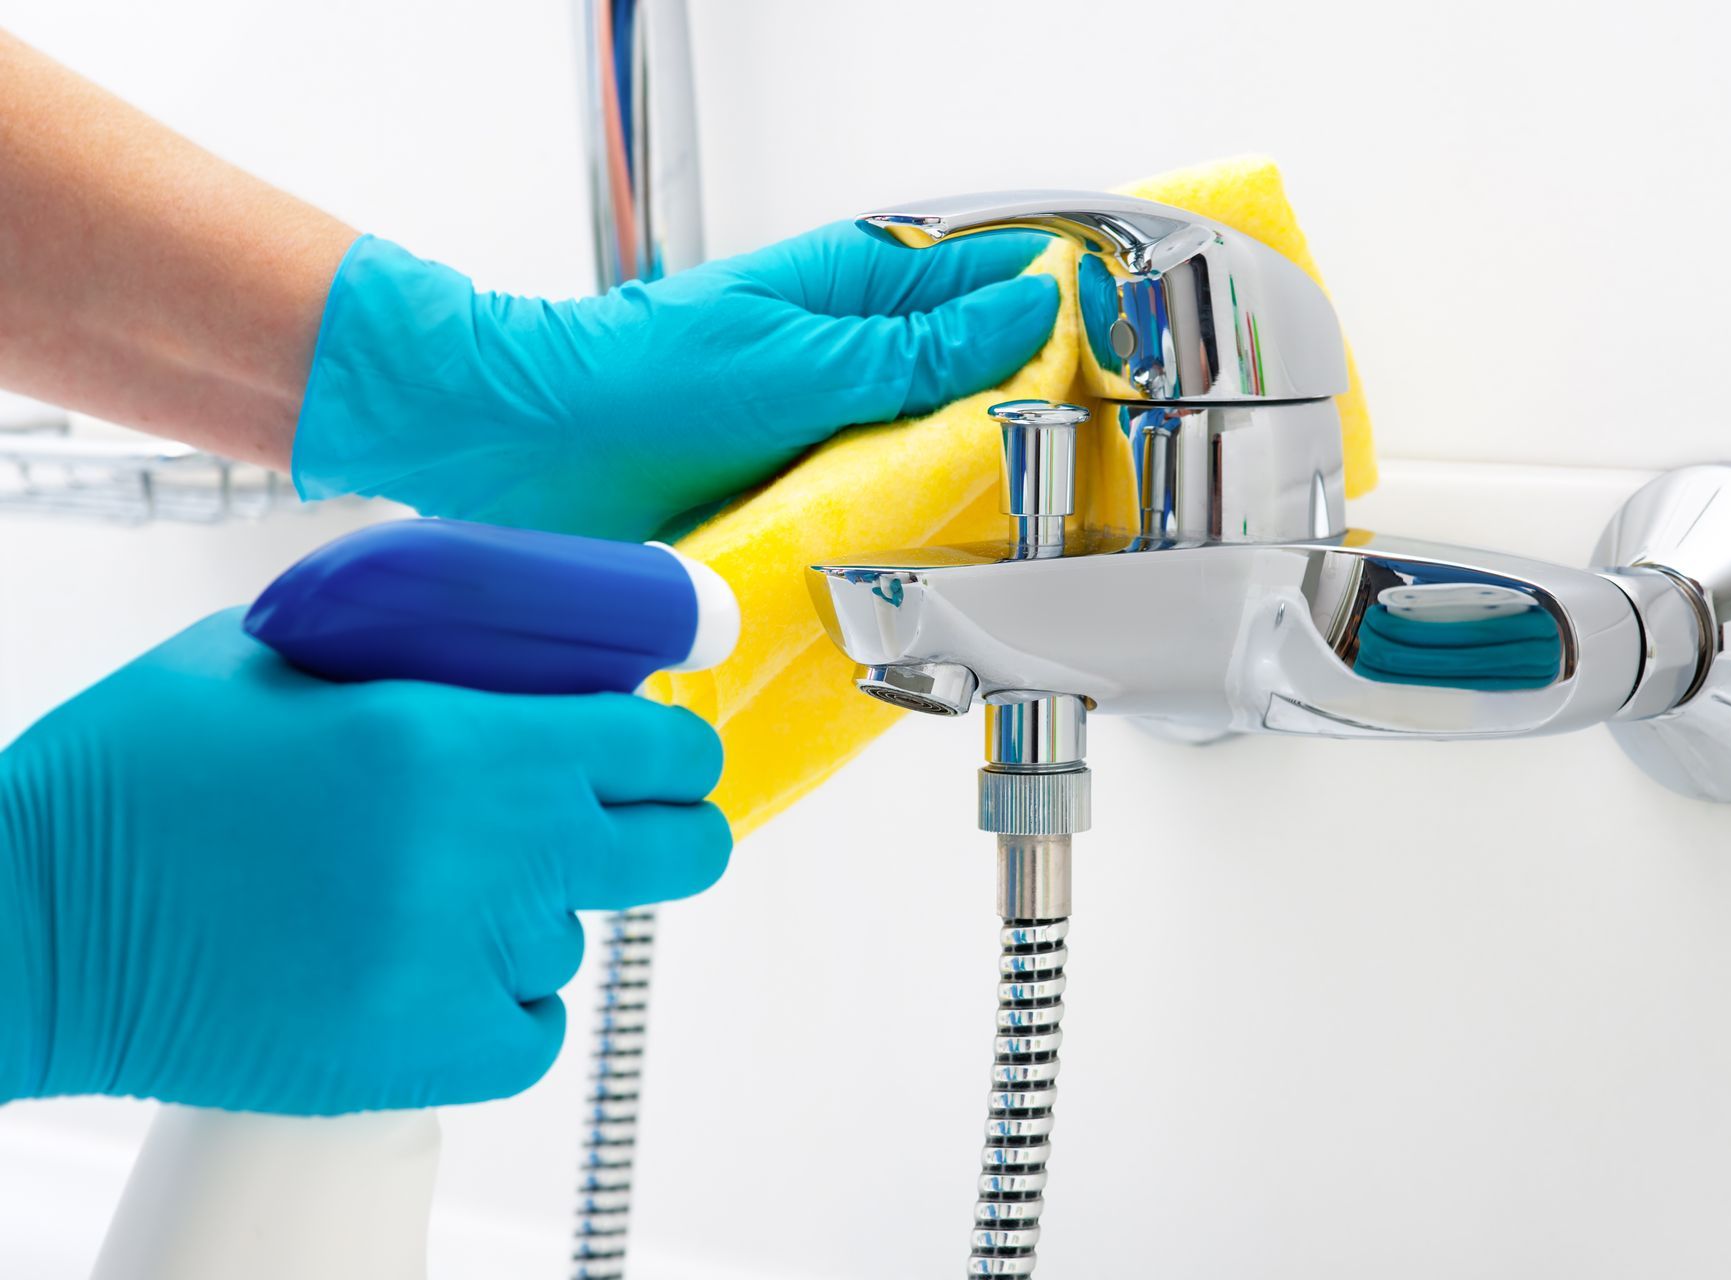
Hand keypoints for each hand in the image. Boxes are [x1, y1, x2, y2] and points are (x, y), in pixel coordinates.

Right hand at [0, 609, 728, 1113]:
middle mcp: (484, 857)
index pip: (661, 747)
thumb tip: (533, 652)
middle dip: (664, 828)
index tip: (655, 753)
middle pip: (682, 851)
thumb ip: (423, 648)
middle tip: (606, 824)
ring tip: (422, 893)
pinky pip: (534, 1029)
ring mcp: (461, 967)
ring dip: (532, 912)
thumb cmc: (144, 772)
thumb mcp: (285, 653)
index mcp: (457, 741)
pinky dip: (499, 1002)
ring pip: (580, 938)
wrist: (31, 924)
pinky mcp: (426, 1060)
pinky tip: (424, 964)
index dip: (671, 748)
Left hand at [293, 224, 1058, 540]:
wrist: (523, 455)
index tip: (1131, 361)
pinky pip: (888, 514)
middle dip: (1041, 418)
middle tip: (1094, 468)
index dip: (1071, 317)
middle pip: (986, 378)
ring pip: (944, 454)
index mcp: (860, 288)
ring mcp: (834, 432)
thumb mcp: (802, 360)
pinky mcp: (807, 499)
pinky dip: (920, 537)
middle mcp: (855, 359)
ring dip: (982, 489)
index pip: (1001, 282)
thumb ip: (921, 348)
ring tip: (1032, 527)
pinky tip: (949, 566)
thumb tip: (1033, 310)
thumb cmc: (635, 382)